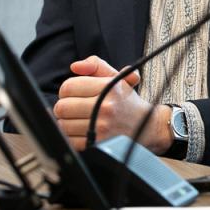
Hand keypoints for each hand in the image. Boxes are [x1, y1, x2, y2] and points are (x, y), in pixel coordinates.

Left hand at [52, 55, 172, 153]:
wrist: (146, 125)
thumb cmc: (126, 100)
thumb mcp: (115, 77)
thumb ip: (94, 65)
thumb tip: (75, 67)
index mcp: (109, 88)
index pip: (68, 87)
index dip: (66, 90)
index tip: (73, 93)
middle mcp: (106, 107)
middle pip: (62, 107)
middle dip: (64, 106)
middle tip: (72, 107)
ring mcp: (102, 127)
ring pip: (63, 124)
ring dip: (66, 122)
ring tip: (77, 119)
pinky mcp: (99, 144)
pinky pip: (70, 140)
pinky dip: (71, 136)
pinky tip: (81, 131)